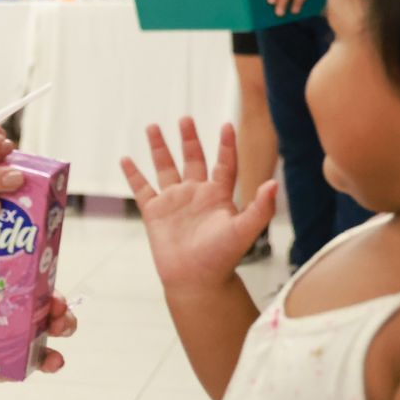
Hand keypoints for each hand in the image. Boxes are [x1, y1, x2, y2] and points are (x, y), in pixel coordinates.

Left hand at [0, 277, 75, 385]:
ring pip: (48, 337)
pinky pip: (34, 365)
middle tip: (58, 311)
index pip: (34, 286)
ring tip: (61, 330)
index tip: (51, 288)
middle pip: (49, 311)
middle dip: (61, 309)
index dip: (47, 285)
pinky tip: (54, 361)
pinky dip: (49, 362)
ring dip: (62, 331)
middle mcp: (16, 317)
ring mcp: (16, 343)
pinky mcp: (11, 367)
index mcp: (4, 295)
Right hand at [122, 118, 275, 295]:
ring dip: (160, 148)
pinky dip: (133, 174)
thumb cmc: (222, 258)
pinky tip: (126, 159)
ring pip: (165, 168)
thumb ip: (260, 207)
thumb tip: (274, 183)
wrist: (196, 280)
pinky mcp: (155, 212)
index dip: (226, 145)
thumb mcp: (245, 230)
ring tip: (153, 127)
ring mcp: (174, 202)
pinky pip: (142, 188)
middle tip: (185, 119)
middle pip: (193, 159)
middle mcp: (196, 194)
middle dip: (189, 139)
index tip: (227, 125)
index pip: (224, 163)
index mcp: (218, 195)